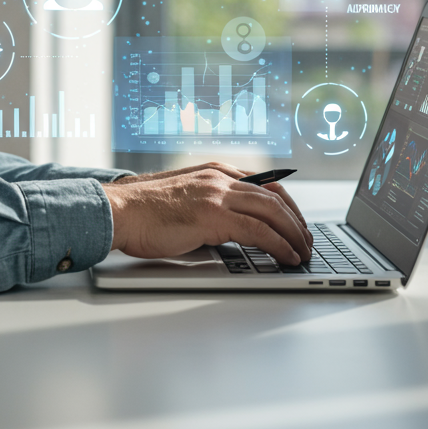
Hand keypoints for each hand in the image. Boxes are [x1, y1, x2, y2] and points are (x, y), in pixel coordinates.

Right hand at [103, 163, 311, 264]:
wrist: (120, 211)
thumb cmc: (144, 211)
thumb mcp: (184, 198)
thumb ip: (210, 204)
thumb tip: (232, 227)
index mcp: (214, 171)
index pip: (265, 184)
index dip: (286, 205)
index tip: (296, 223)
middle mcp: (219, 177)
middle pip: (275, 196)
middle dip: (297, 222)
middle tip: (307, 242)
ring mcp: (216, 194)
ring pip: (272, 211)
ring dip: (294, 235)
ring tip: (303, 253)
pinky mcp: (212, 215)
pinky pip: (258, 230)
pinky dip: (279, 245)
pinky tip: (287, 257)